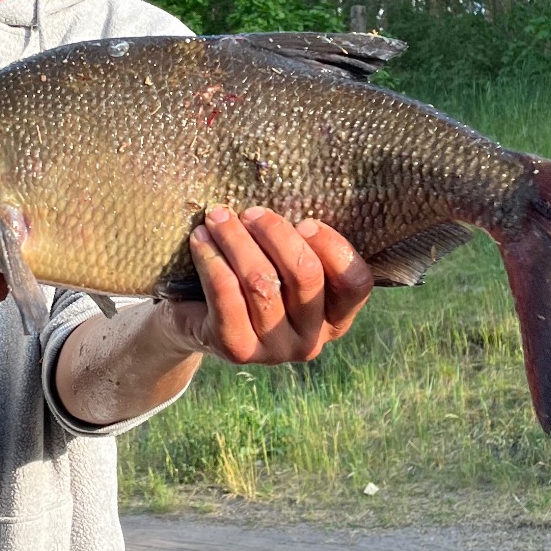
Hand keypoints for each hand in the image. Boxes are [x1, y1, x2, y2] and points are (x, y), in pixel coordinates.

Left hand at [155, 207, 371, 366]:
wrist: (196, 319)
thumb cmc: (250, 278)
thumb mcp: (282, 263)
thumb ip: (298, 243)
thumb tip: (290, 200)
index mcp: (336, 315)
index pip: (355, 281)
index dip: (333, 246)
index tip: (304, 221)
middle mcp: (313, 339)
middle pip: (306, 276)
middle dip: (276, 233)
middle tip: (251, 212)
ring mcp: (276, 350)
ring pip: (262, 283)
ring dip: (236, 240)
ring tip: (218, 218)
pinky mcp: (237, 350)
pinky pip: (227, 296)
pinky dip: (211, 260)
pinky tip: (200, 239)